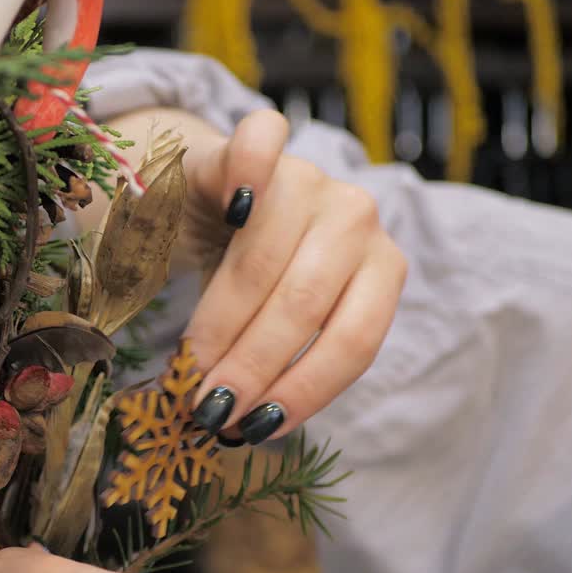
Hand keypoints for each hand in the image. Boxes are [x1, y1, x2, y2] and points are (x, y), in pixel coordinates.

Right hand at [179, 110, 406, 444]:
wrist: (211, 203)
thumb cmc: (246, 278)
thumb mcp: (272, 325)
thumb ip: (271, 364)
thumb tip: (238, 429)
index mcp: (380, 269)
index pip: (356, 339)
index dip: (305, 388)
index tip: (255, 428)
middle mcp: (356, 218)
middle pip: (307, 303)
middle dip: (254, 365)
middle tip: (211, 408)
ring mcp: (310, 174)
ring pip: (269, 254)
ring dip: (224, 320)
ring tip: (191, 364)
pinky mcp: (260, 143)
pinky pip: (261, 145)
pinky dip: (250, 174)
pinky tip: (231, 212)